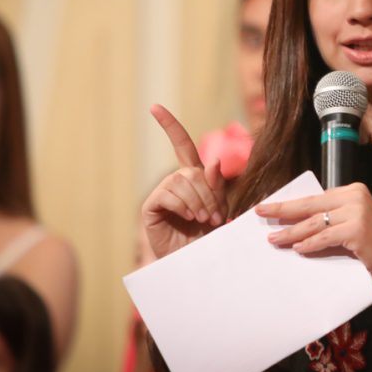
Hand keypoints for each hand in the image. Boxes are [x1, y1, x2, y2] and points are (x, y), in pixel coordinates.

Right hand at [141, 104, 228, 258]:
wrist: (193, 264)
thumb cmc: (208, 238)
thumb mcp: (219, 210)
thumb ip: (217, 188)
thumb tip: (213, 163)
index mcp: (191, 178)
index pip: (180, 145)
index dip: (169, 126)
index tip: (154, 107)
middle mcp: (174, 182)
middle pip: (192, 170)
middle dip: (209, 193)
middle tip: (214, 216)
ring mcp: (161, 194)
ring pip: (182, 182)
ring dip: (198, 201)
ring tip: (203, 220)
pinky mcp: (151, 207)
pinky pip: (169, 195)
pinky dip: (183, 206)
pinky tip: (189, 218)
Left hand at [257, 183, 371, 293]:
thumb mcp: (352, 224)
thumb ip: (331, 218)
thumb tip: (295, 222)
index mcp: (353, 190)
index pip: (314, 197)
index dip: (290, 204)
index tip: (270, 206)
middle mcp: (355, 196)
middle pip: (310, 205)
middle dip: (282, 210)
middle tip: (260, 212)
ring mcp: (357, 212)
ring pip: (314, 222)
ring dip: (291, 233)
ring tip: (274, 239)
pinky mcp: (357, 230)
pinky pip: (324, 237)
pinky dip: (309, 244)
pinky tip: (297, 249)